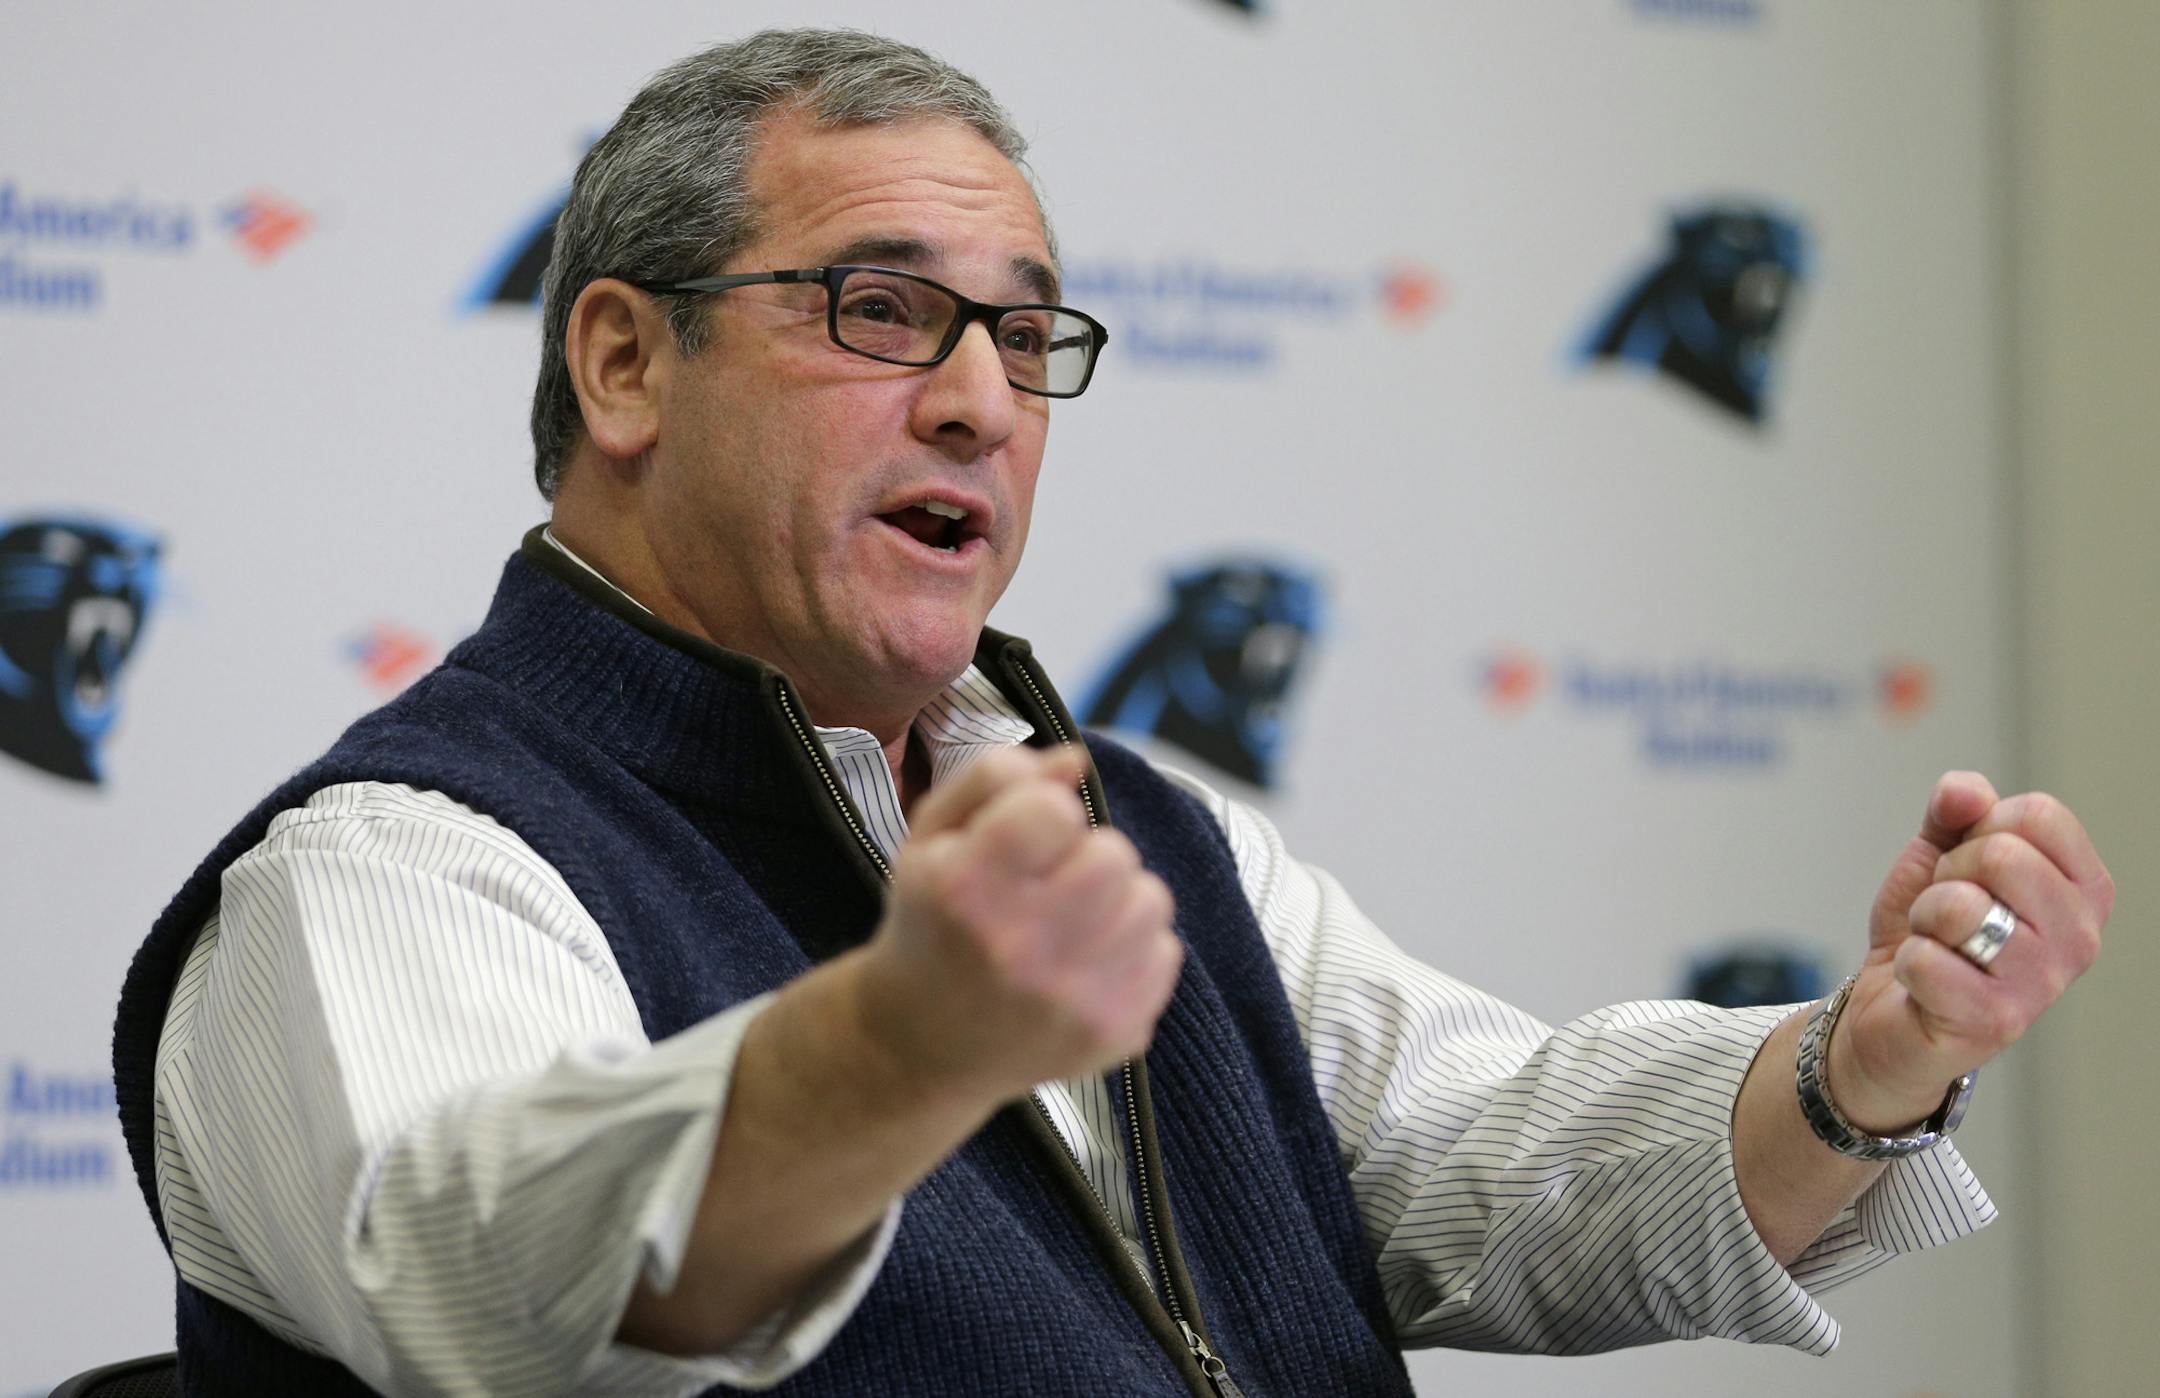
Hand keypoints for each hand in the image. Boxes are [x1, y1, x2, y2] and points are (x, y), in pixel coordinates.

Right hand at [855, 744, 1183, 1108]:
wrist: (923, 1047)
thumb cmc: (933, 925)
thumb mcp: (932, 839)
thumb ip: (994, 777)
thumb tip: (1076, 761)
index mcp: (965, 889)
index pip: (1056, 810)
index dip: (1045, 814)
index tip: (1024, 840)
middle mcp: (1020, 949)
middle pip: (1114, 853)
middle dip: (1087, 855)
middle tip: (1050, 885)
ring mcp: (1073, 1000)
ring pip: (1151, 899)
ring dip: (1117, 900)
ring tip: (1072, 922)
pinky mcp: (1113, 1033)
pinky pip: (1166, 952)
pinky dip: (1132, 950)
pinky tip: (1085, 964)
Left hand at [1829, 772, 2113, 1132]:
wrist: (1889, 1005)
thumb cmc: (1932, 928)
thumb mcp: (1940, 851)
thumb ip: (1956, 808)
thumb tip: (1964, 792)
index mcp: (2083, 888)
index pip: (2039, 814)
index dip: (1980, 829)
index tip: (1971, 867)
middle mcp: (2079, 937)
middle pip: (2002, 855)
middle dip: (1949, 874)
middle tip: (1947, 909)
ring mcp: (2042, 983)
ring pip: (1961, 907)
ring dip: (1925, 918)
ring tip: (1938, 942)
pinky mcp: (1994, 1021)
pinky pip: (1926, 958)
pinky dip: (1907, 961)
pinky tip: (1925, 980)